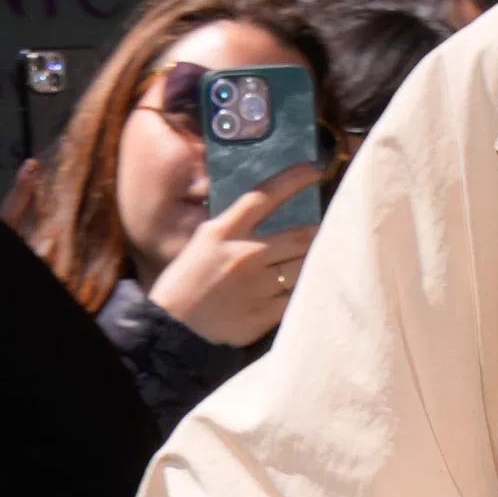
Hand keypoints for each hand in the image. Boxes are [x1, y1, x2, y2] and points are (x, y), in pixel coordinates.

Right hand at [147, 170, 321, 347]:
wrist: (173, 325)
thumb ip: (235, 226)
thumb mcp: (205, 241)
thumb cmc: (188, 280)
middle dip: (319, 234)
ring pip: (304, 268)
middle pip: (301, 237)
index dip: (293, 179)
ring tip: (314, 264)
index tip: (314, 171)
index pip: (265, 195)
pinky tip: (298, 293)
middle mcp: (245, 254)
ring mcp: (257, 285)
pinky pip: (296, 298)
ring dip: (313, 264)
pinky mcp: (264, 313)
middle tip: (324, 234)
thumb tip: (270, 214)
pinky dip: (301, 293)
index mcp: (226, 230)